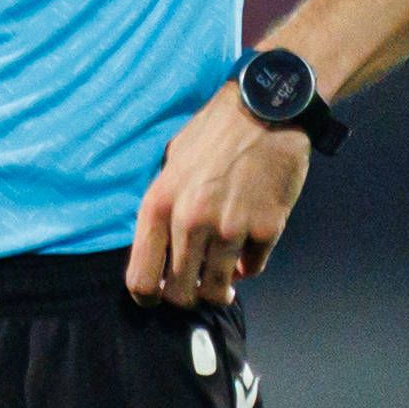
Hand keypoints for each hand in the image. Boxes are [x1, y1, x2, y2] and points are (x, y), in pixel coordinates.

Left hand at [128, 80, 312, 305]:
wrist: (267, 109)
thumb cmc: (214, 132)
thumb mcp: (171, 163)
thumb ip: (163, 208)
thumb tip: (160, 248)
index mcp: (159, 206)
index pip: (141, 279)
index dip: (148, 298)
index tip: (158, 297)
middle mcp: (191, 222)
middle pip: (180, 295)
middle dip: (187, 297)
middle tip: (195, 286)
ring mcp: (231, 228)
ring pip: (218, 290)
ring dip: (220, 289)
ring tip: (223, 279)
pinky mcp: (267, 228)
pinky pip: (253, 268)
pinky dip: (248, 264)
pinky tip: (246, 248)